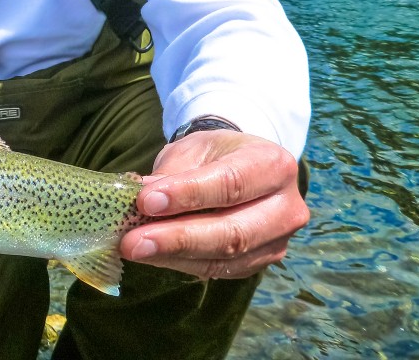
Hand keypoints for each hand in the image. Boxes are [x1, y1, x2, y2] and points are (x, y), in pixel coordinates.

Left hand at [120, 130, 308, 279]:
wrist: (240, 167)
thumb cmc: (214, 154)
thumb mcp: (193, 149)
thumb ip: (173, 172)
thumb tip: (142, 198)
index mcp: (272, 164)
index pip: (231, 183)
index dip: (188, 195)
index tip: (146, 201)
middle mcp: (286, 206)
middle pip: (233, 231)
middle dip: (178, 237)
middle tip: (133, 241)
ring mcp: (277, 241)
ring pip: (225, 256)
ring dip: (174, 255)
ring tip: (135, 249)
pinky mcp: (259, 262)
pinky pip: (218, 269)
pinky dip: (181, 263)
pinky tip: (152, 255)